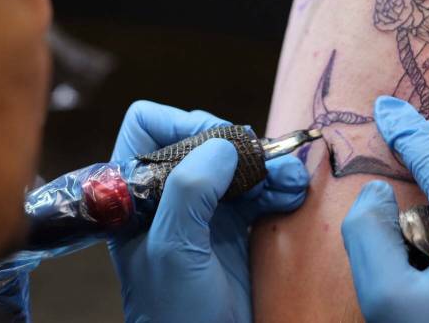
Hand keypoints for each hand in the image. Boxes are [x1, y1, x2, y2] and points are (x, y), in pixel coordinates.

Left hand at [108, 101, 308, 322]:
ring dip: (268, 165)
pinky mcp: (233, 228)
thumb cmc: (174, 316)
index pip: (147, 128)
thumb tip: (222, 146)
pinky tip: (293, 195)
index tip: (214, 145)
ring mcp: (202, 211)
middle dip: (237, 147)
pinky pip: (260, 190)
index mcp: (135, 196)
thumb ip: (189, 190)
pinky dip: (279, 186)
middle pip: (201, 140)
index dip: (180, 124)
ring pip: (236, 163)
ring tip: (291, 180)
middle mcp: (167, 196)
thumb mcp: (173, 250)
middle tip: (264, 160)